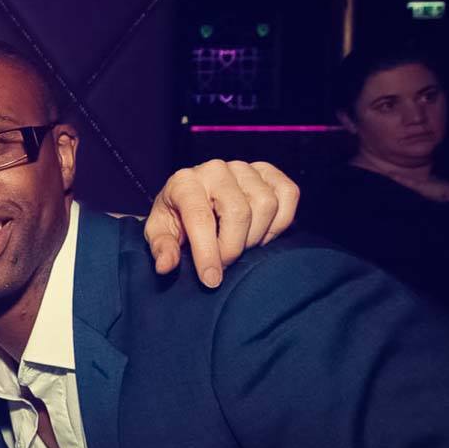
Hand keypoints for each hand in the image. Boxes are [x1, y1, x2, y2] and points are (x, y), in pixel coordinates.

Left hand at [145, 159, 298, 287]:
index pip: (200, 217)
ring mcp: (244, 168)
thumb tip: (166, 266)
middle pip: (238, 212)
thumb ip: (162, 248)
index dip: (208, 252)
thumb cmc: (176, 219)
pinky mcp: (267, 171)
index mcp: (184, 182)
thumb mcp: (160, 233)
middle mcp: (215, 169)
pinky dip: (281, 220)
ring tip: (241, 246)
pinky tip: (262, 233)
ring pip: (266, 204)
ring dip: (257, 235)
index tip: (211, 279)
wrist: (192, 198)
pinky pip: (288, 193)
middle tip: (225, 262)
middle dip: (234, 247)